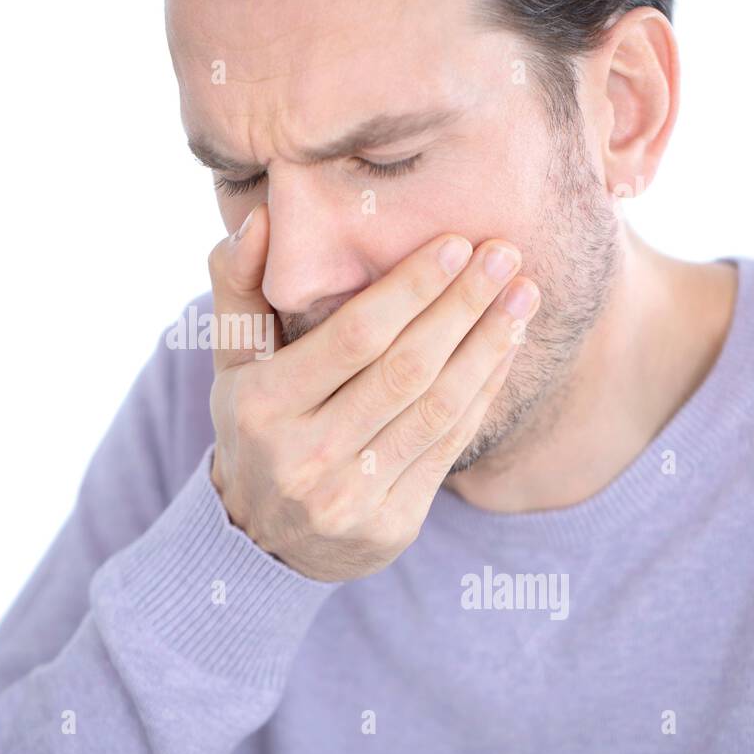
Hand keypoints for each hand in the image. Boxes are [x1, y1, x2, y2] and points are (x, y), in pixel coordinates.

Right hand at [206, 203, 539, 581]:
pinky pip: (448, 447)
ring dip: (488, 347)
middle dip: (462, 306)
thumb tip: (260, 217)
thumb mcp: (230, 359)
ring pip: (436, 409)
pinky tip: (507, 349)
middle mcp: (304, 455)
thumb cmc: (254, 422)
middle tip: (505, 255)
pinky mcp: (390, 524)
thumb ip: (237, 284)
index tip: (456, 243)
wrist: (262, 536)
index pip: (353, 338)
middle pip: (404, 370)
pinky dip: (483, 393)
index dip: (410, 289)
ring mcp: (349, 497)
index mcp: (262, 405)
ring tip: (524, 297)